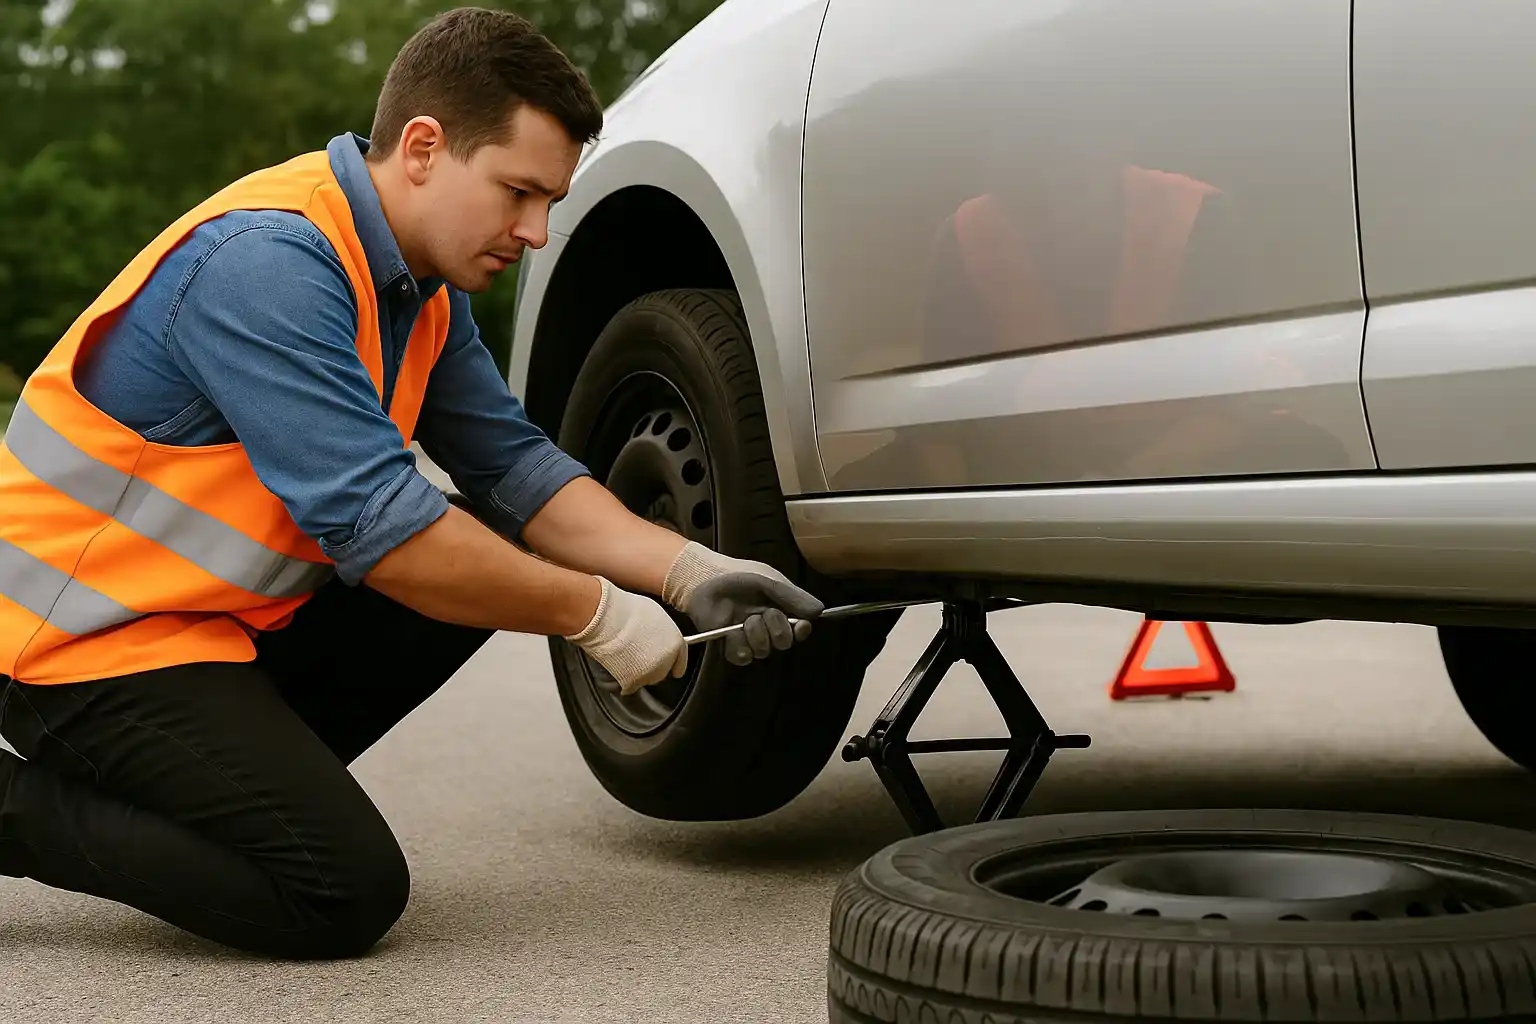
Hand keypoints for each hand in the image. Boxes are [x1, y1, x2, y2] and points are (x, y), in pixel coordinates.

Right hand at [564, 577, 687, 694]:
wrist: (605, 618)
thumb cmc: (625, 610)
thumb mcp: (655, 614)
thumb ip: (662, 631)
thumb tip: (658, 636)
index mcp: (675, 642)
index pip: (680, 661)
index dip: (674, 664)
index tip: (673, 669)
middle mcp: (666, 660)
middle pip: (662, 672)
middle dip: (652, 667)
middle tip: (638, 657)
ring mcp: (650, 672)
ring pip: (646, 680)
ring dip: (638, 674)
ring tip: (625, 659)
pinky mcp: (632, 682)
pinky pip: (629, 687)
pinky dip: (623, 682)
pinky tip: (617, 668)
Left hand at [661, 541, 824, 665]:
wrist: (704, 579)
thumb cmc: (738, 576)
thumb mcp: (769, 581)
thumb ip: (793, 597)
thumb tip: (820, 611)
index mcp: (779, 610)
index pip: (799, 630)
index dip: (801, 631)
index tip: (800, 626)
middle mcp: (766, 626)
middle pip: (783, 644)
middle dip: (777, 630)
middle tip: (764, 614)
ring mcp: (748, 637)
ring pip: (763, 652)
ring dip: (756, 636)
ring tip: (744, 620)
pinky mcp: (729, 645)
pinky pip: (742, 657)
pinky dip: (739, 646)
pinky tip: (734, 633)